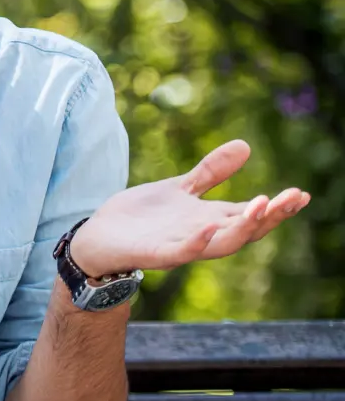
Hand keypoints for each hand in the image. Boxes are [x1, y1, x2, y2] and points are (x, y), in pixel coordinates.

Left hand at [70, 140, 309, 277]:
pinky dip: (196, 243)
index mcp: (209, 219)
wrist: (97, 238)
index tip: (302, 194)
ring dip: (242, 228)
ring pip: (220, 245)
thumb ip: (210, 173)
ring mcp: (179, 246)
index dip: (277, 207)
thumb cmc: (140, 217)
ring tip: (261, 205)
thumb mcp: (179, 187)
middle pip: (244, 230)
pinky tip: (208, 227)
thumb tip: (245, 146)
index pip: (251, 214)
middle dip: (269, 216)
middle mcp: (200, 235)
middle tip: (292, 198)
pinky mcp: (154, 254)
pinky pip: (179, 253)